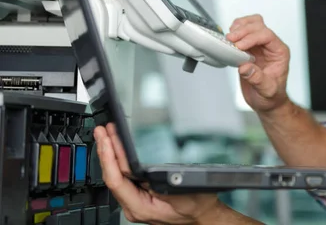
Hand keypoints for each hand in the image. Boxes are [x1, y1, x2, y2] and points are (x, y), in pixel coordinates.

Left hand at [94, 123, 219, 224]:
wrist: (203, 215)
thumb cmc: (197, 207)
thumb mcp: (186, 194)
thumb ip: (165, 185)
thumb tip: (148, 173)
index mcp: (141, 208)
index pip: (117, 180)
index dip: (110, 158)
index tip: (107, 140)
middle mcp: (133, 206)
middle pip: (112, 175)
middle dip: (106, 151)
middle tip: (101, 131)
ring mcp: (134, 201)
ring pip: (116, 175)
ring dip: (110, 153)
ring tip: (106, 135)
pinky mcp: (138, 195)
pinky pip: (123, 176)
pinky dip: (118, 159)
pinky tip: (116, 149)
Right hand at [227, 14, 290, 112]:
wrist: (267, 101)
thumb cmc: (271, 96)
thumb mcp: (267, 91)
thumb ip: (258, 79)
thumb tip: (245, 67)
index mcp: (279, 52)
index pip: (267, 36)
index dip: (252, 37)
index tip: (239, 46)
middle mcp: (270, 46)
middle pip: (259, 26)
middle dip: (244, 30)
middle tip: (231, 40)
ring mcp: (259, 46)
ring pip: (252, 24)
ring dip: (239, 27)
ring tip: (230, 37)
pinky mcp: (249, 48)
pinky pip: (243, 32)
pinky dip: (235, 31)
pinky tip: (229, 39)